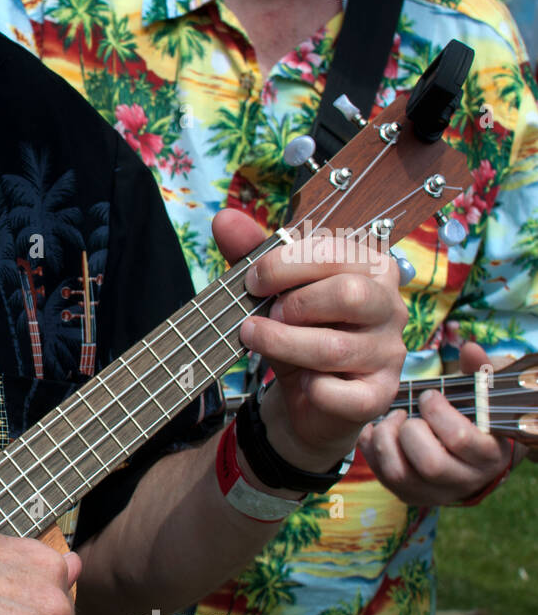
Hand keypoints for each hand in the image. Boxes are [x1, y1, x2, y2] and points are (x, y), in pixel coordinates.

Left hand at [216, 210, 406, 472]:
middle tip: (263, 316)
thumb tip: (225, 218)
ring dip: (284, 343)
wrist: (309, 396)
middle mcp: (389, 306)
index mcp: (370, 268)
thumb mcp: (272, 291)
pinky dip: (315, 390)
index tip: (252, 280)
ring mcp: (389, 352)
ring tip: (258, 339)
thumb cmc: (297, 331)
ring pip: (337, 347)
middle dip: (293, 304)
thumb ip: (252, 253)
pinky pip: (346, 394)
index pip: (336, 252)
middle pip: (348, 294)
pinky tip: (303, 384)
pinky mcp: (379, 395)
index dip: (285, 264)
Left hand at [358, 342, 521, 505]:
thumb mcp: (483, 396)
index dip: (438, 412)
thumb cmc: (475, 418)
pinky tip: (375, 430)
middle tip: (404, 412)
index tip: (428, 395)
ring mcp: (434, 493)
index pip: (461, 440)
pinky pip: (382, 476)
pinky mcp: (409, 494)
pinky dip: (371, 450)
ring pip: (400, 474)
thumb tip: (469, 347)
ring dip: (386, 441)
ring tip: (390, 420)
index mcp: (489, 456)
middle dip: (410, 431)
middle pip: (430, 463)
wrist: (469, 457)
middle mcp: (464, 481)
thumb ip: (479, 371)